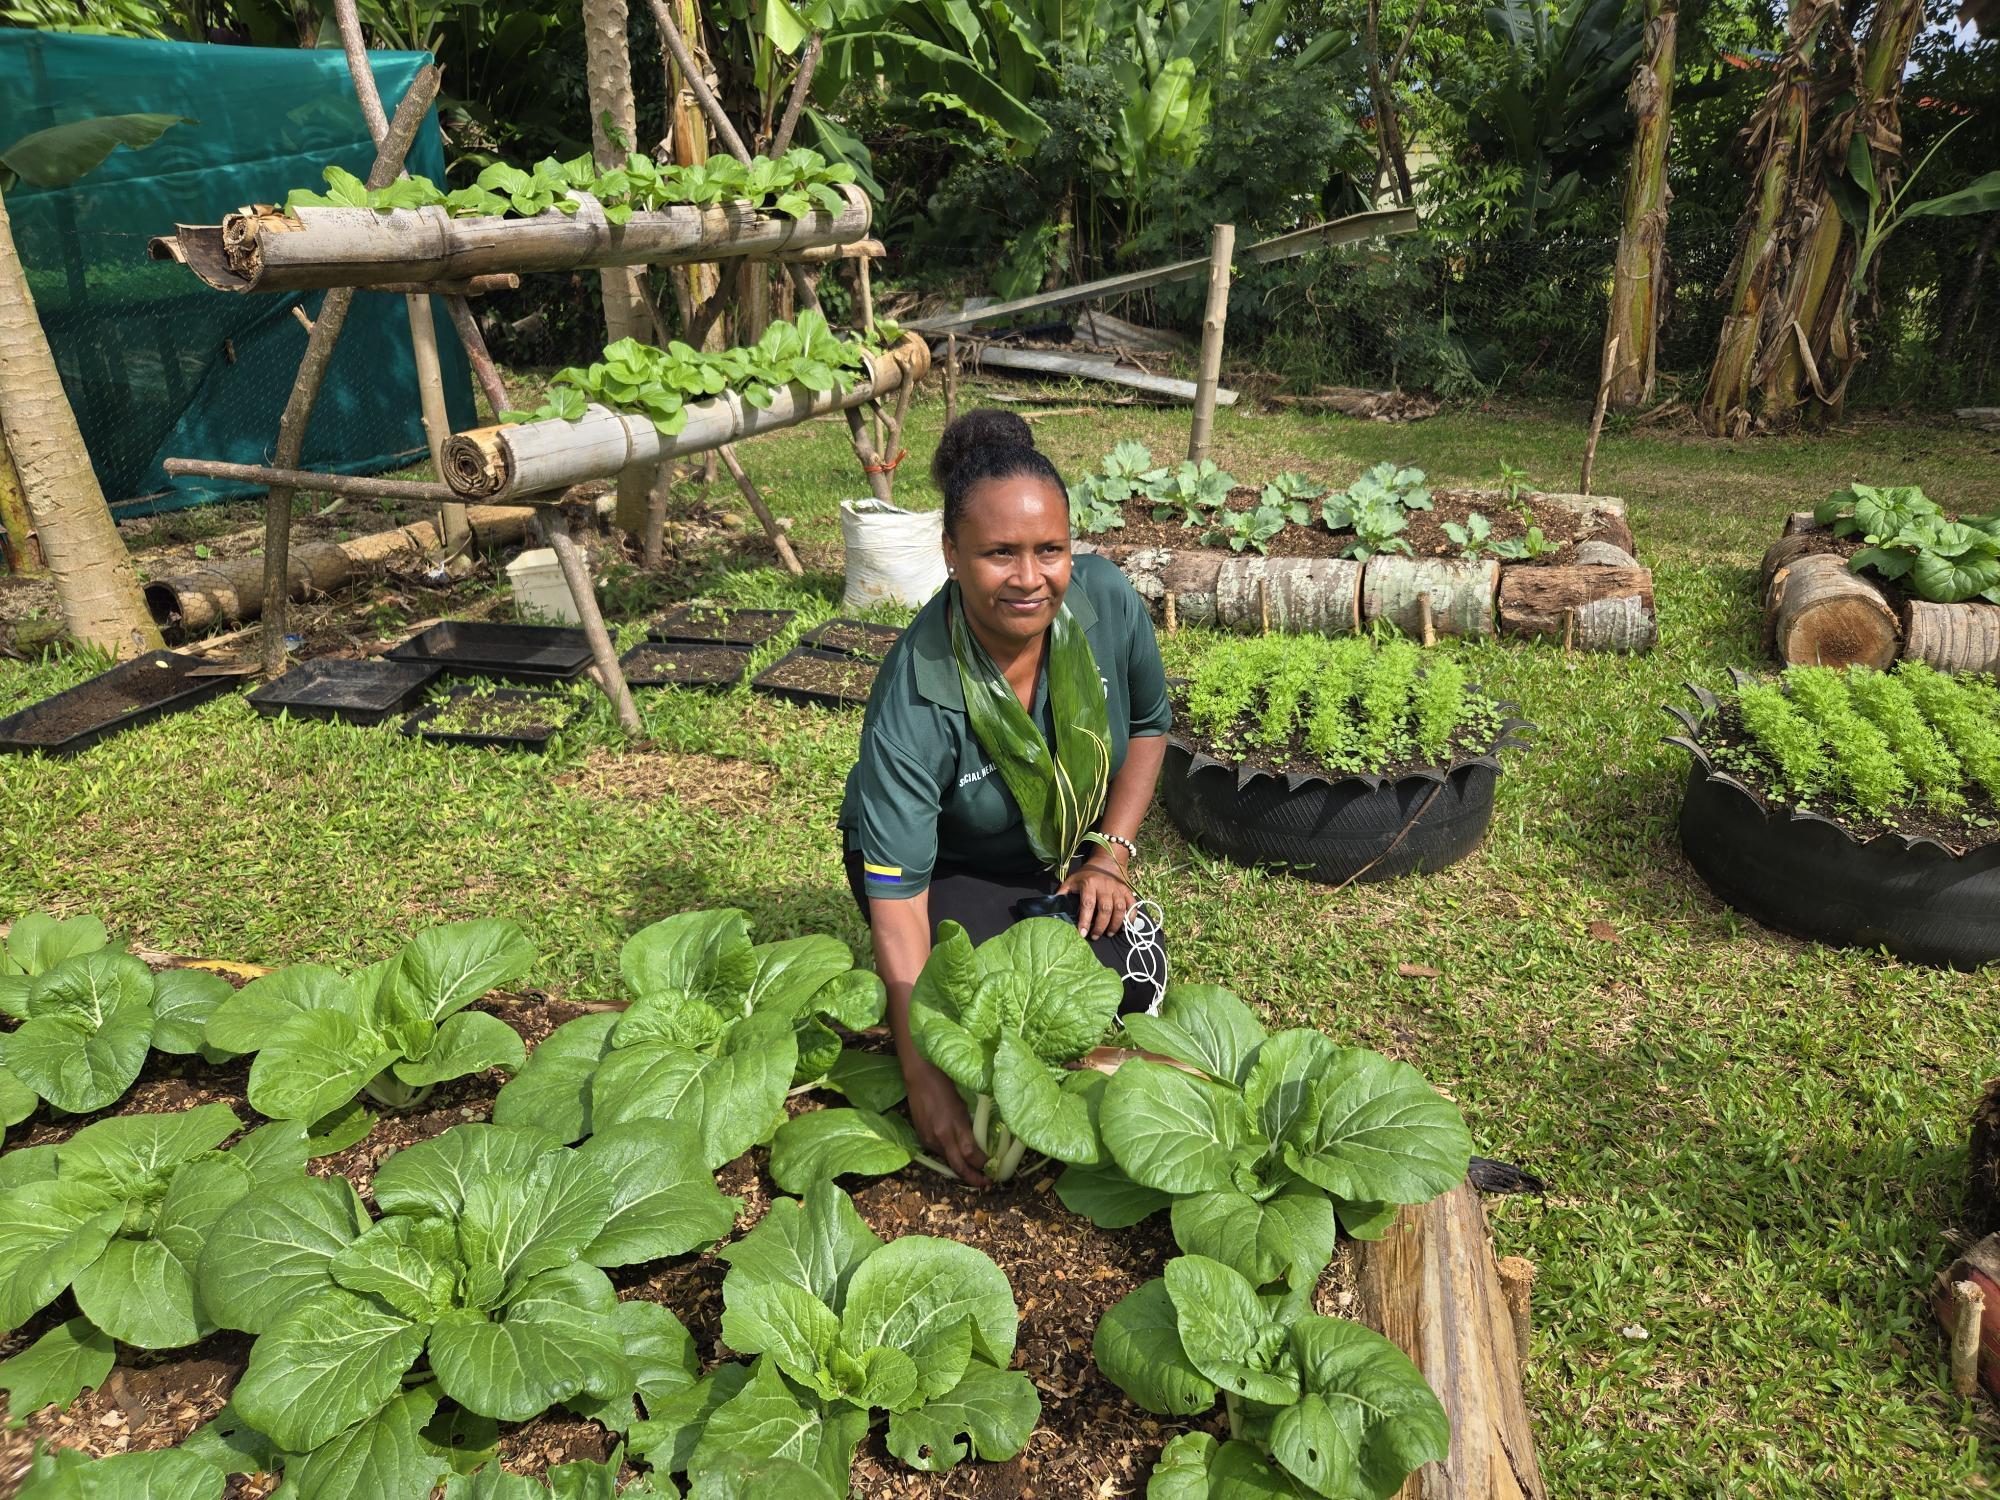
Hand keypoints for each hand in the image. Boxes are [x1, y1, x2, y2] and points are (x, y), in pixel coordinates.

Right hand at [903, 1055, 988, 1186]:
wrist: (920, 1076)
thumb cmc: (946, 1084)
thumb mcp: (963, 1105)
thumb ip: (969, 1126)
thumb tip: (980, 1142)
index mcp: (954, 1126)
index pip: (972, 1154)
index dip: (984, 1165)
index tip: (994, 1168)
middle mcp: (941, 1137)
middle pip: (959, 1167)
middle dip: (974, 1179)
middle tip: (987, 1183)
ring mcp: (929, 1139)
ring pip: (948, 1161)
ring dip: (962, 1168)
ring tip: (975, 1171)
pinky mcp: (922, 1138)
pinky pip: (939, 1153)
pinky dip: (950, 1157)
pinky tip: (958, 1155)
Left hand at [1059, 858, 1133, 939]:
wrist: (1107, 861)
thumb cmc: (1086, 874)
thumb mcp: (1072, 880)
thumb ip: (1063, 893)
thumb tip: (1052, 906)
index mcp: (1089, 884)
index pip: (1087, 904)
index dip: (1085, 920)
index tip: (1082, 933)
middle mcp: (1105, 886)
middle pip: (1105, 909)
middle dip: (1100, 926)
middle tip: (1095, 936)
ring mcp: (1118, 889)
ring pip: (1119, 909)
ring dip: (1115, 924)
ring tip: (1109, 933)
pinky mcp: (1127, 891)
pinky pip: (1132, 905)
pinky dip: (1130, 917)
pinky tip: (1125, 926)